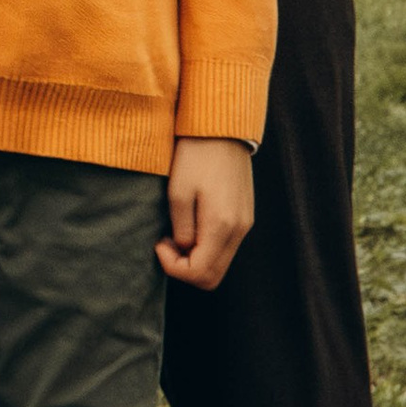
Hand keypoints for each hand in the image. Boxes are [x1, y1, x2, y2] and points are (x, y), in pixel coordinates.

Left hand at [157, 138, 253, 291]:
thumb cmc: (196, 156)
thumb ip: (181, 229)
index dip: (174, 267)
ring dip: (196, 259)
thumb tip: (183, 249)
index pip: (200, 273)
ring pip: (220, 264)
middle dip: (185, 269)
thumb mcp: (178, 191)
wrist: (222, 129)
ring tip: (177, 231)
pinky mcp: (245, 216)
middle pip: (213, 277)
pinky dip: (207, 247)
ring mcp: (245, 224)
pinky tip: (192, 225)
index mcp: (222, 225)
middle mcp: (239, 230)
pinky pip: (226, 247)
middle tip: (166, 242)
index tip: (160, 242)